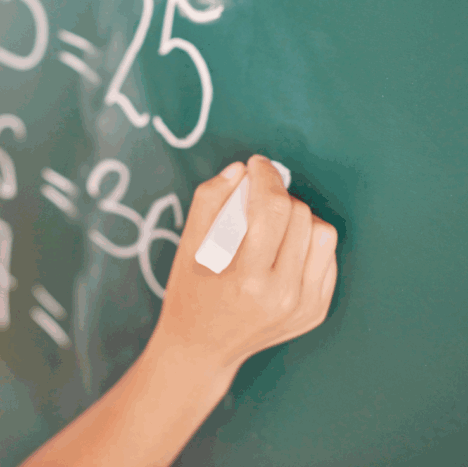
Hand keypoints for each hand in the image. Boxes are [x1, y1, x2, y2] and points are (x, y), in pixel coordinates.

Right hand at [151, 155, 337, 374]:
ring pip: (323, 234)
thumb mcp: (187, 246)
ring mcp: (305, 306)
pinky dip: (307, 242)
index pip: (272, 208)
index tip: (256, 165)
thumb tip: (240, 170)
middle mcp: (283, 295)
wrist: (202, 348)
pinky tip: (283, 249)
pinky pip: (327, 258)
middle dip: (277, 196)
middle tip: (256, 199)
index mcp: (248, 278)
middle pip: (299, 215)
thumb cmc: (189, 293)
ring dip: (298, 218)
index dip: (266, 177)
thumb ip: (209, 201)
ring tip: (273, 224)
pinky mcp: (317, 311)